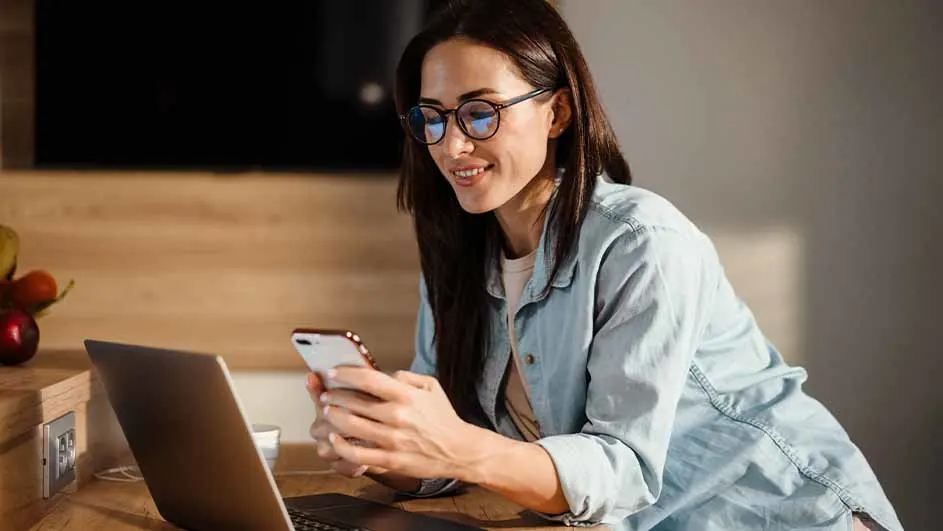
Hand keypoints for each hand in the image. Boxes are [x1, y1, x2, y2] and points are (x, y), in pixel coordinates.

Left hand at [318, 367, 483, 481]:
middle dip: (334, 396)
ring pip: (350, 426)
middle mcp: (398, 416)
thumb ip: (404, 377)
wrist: (458, 449)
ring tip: (327, 412)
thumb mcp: (430, 386)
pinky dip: (340, 445)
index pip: (369, 380)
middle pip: (354, 403)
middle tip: (326, 395)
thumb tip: (378, 374)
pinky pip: (357, 454)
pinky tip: (334, 438)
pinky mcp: (390, 460)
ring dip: (333, 417)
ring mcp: (393, 440)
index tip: (333, 373)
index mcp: (407, 396)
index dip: (346, 374)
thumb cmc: (442, 417)